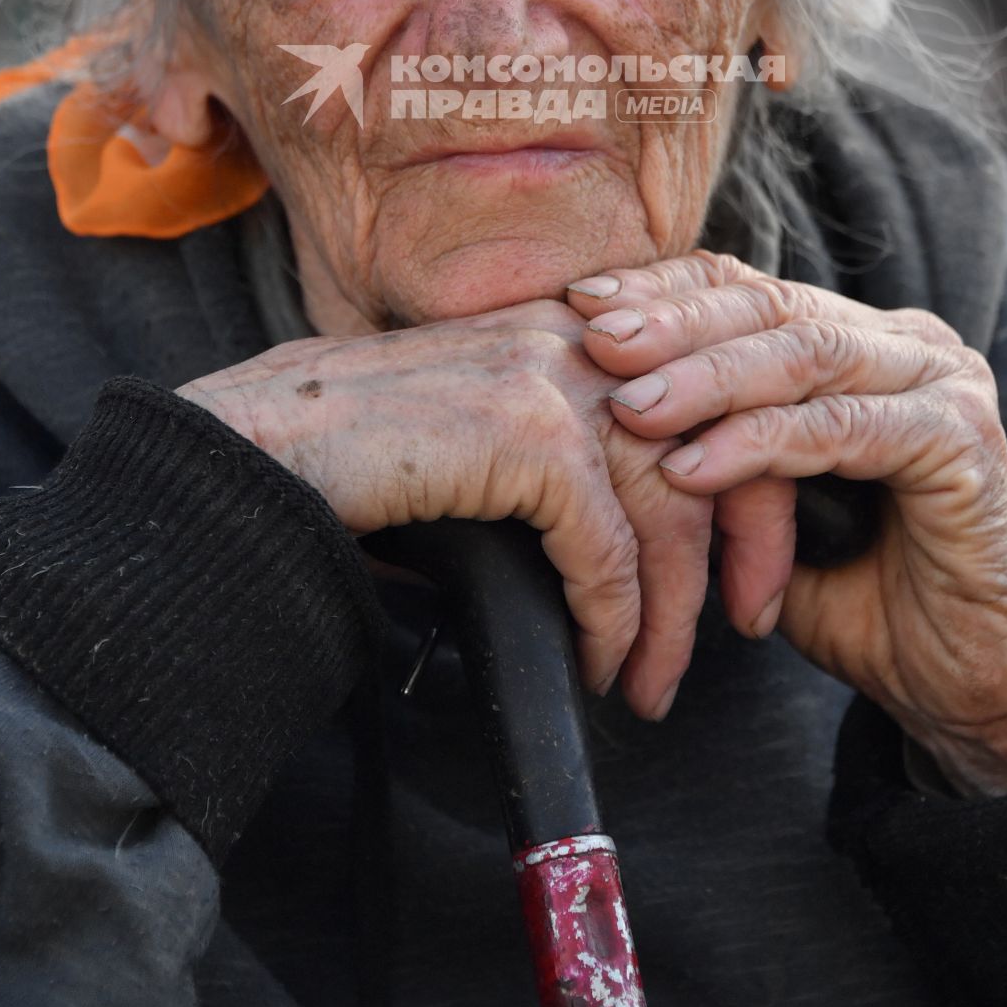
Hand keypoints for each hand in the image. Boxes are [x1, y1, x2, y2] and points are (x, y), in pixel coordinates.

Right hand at [177, 301, 711, 718]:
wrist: (259, 442)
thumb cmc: (351, 449)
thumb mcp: (477, 427)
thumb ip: (552, 452)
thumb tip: (618, 547)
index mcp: (564, 326)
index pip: (700, 385)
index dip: (742, 466)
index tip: (746, 548)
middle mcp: (571, 337)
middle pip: (711, 441)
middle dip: (743, 543)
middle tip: (743, 623)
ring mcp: (553, 377)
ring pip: (670, 506)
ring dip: (671, 612)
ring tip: (654, 679)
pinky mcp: (529, 432)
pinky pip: (608, 549)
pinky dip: (615, 620)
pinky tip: (602, 661)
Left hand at [567, 252, 1006, 792]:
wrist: (967, 688)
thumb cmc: (862, 599)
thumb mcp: (763, 509)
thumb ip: (712, 446)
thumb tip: (600, 409)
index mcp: (864, 341)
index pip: (752, 287)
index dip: (667, 291)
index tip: (581, 303)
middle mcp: (909, 344)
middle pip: (773, 305)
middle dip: (674, 323)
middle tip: (594, 343)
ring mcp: (943, 383)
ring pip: (804, 355)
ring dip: (707, 379)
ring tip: (630, 409)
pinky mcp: (961, 440)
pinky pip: (840, 427)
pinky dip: (759, 444)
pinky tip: (691, 468)